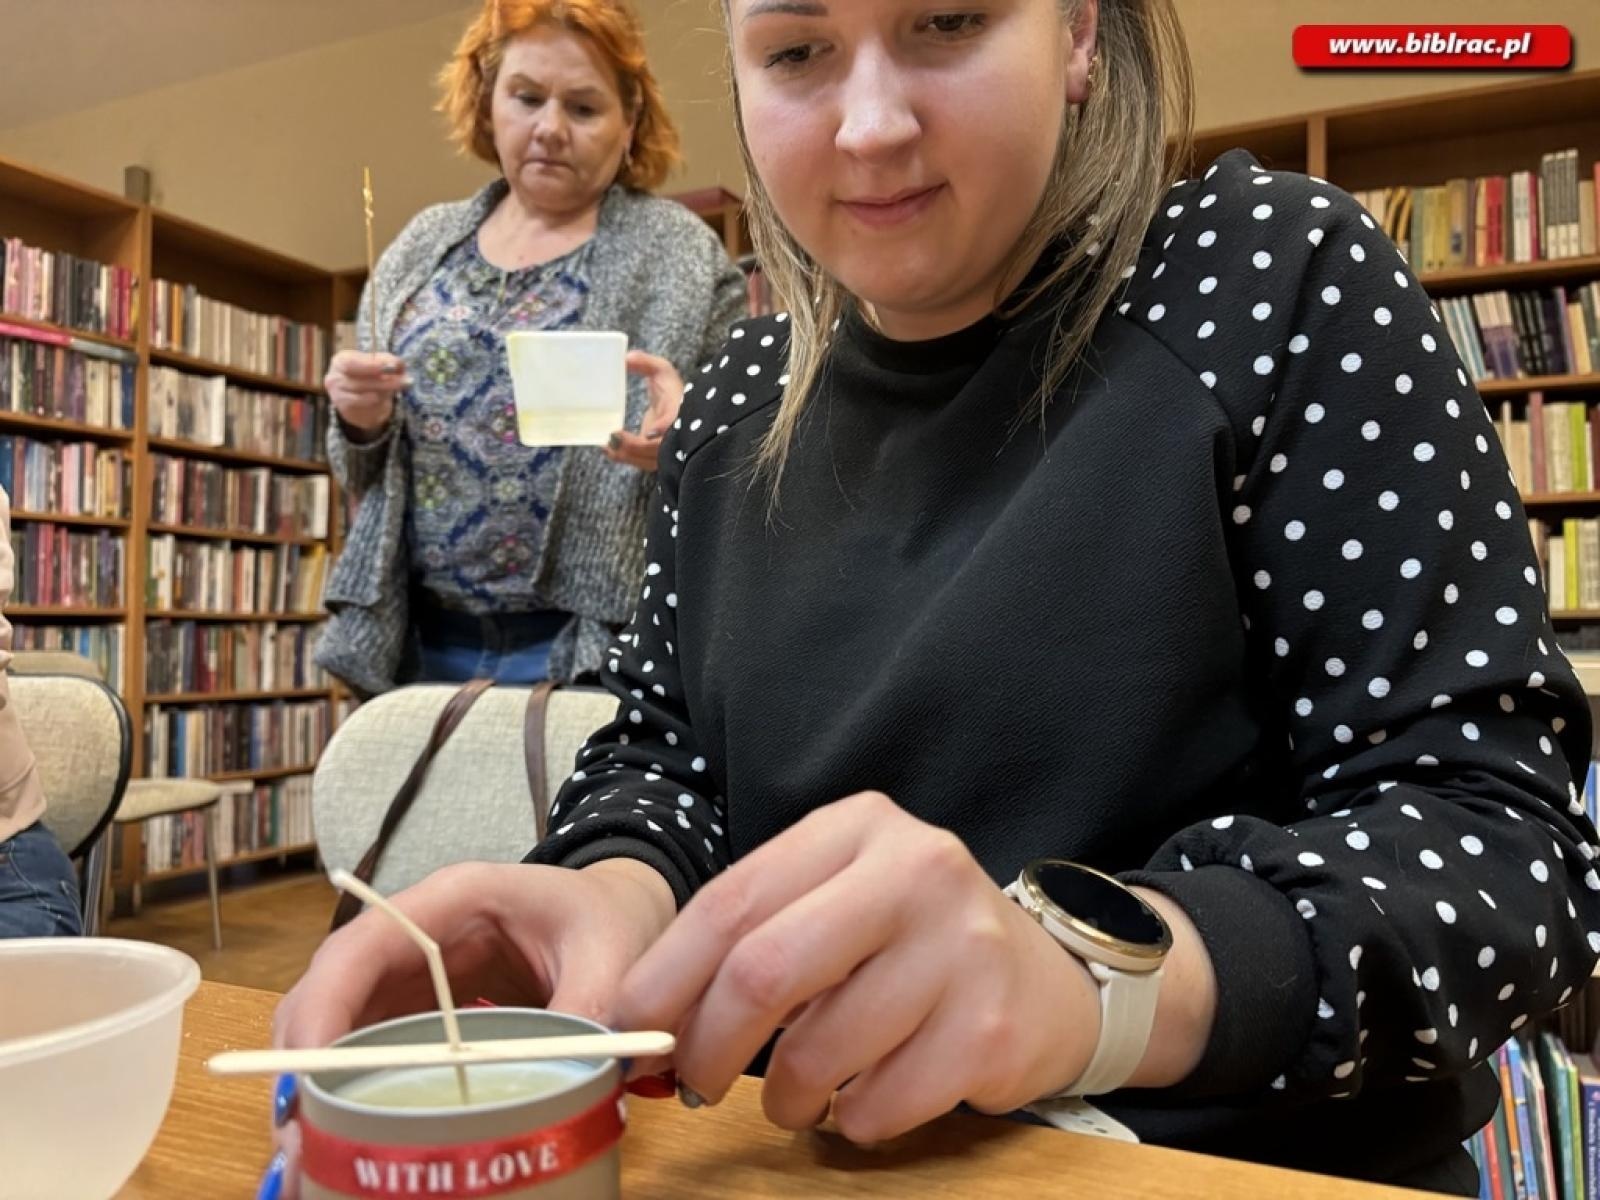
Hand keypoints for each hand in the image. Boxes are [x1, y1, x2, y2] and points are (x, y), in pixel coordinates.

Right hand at [265, 859, 674, 1199]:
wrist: (621, 914)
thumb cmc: (609, 919)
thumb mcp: (612, 955)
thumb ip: (589, 1007)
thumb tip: (566, 1073)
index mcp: (455, 898)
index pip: (365, 945)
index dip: (327, 1004)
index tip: (307, 1070)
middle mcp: (417, 933)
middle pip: (331, 990)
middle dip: (306, 1061)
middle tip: (300, 1137)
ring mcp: (413, 974)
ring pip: (338, 1025)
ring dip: (318, 1087)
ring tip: (314, 1154)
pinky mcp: (421, 1010)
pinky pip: (370, 1049)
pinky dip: (351, 1094)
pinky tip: (348, 1142)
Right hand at [325, 350, 408, 438]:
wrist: (360, 400)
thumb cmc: (368, 375)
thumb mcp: (378, 363)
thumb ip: (387, 361)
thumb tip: (399, 364)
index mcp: (341, 360)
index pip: (353, 363)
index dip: (373, 365)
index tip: (394, 366)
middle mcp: (335, 377)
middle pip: (360, 380)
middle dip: (385, 381)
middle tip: (406, 381)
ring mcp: (337, 395)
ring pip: (365, 394)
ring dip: (385, 391)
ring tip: (399, 387)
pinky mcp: (344, 408)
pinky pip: (364, 405)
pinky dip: (376, 401)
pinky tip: (383, 398)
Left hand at [604, 350, 684, 472]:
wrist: (676, 411)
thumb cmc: (670, 389)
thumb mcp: (661, 371)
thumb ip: (645, 363)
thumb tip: (626, 357)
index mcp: (681, 412)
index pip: (675, 423)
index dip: (664, 428)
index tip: (649, 432)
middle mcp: (677, 435)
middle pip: (658, 448)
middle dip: (635, 446)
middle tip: (613, 437)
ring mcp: (667, 450)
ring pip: (648, 460)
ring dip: (626, 455)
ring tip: (606, 445)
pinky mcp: (655, 457)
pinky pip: (641, 462)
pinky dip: (624, 458)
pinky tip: (608, 450)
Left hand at [610, 792, 1106, 1144]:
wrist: (1044, 978)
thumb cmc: (910, 942)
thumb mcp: (836, 900)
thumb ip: (753, 935)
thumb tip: (643, 1015)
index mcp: (858, 828)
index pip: (733, 902)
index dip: (666, 976)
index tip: (631, 1027)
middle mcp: (916, 871)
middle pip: (765, 970)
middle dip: (707, 1044)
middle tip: (693, 1082)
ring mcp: (963, 947)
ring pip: (820, 1051)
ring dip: (783, 1097)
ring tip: (790, 1097)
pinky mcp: (992, 1026)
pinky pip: (879, 1103)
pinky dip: (850, 1120)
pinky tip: (861, 1100)